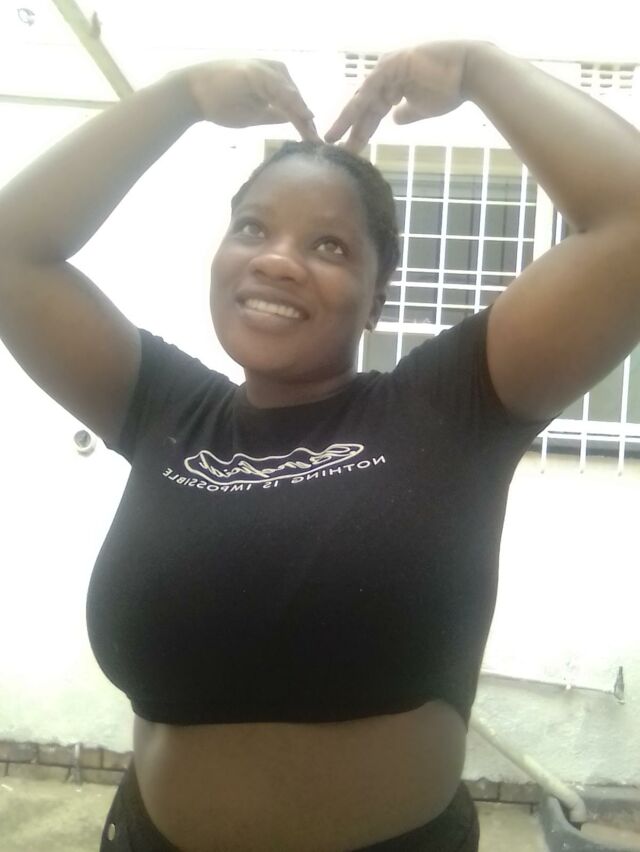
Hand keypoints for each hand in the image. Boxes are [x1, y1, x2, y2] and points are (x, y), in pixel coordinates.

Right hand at [182, 58, 320, 142]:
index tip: (316, 145)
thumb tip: (293, 123)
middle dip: (308, 124)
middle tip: (319, 146)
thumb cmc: (221, 103)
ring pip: (292, 97)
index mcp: (275, 81)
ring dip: (304, 117)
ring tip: (314, 138)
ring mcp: (267, 70)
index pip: (296, 105)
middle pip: (298, 101)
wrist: (194, 93)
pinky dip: (293, 105)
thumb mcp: (253, 114)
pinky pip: (280, 91)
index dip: (306, 125)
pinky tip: (304, 117)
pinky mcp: (258, 73)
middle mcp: (275, 72)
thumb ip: (273, 115)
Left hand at [324, 41, 472, 153]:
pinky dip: (359, 106)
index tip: (349, 150)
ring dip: (346, 120)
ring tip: (333, 138)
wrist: (470, 71)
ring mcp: (387, 68)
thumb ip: (406, 112)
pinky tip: (347, 121)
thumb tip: (395, 119)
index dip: (360, 131)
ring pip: (362, 99)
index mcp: (391, 85)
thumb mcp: (422, 107)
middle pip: (363, 107)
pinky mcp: (392, 65)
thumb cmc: (450, 88)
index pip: (371, 112)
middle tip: (332, 149)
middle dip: (347, 129)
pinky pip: (371, 90)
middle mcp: (385, 75)